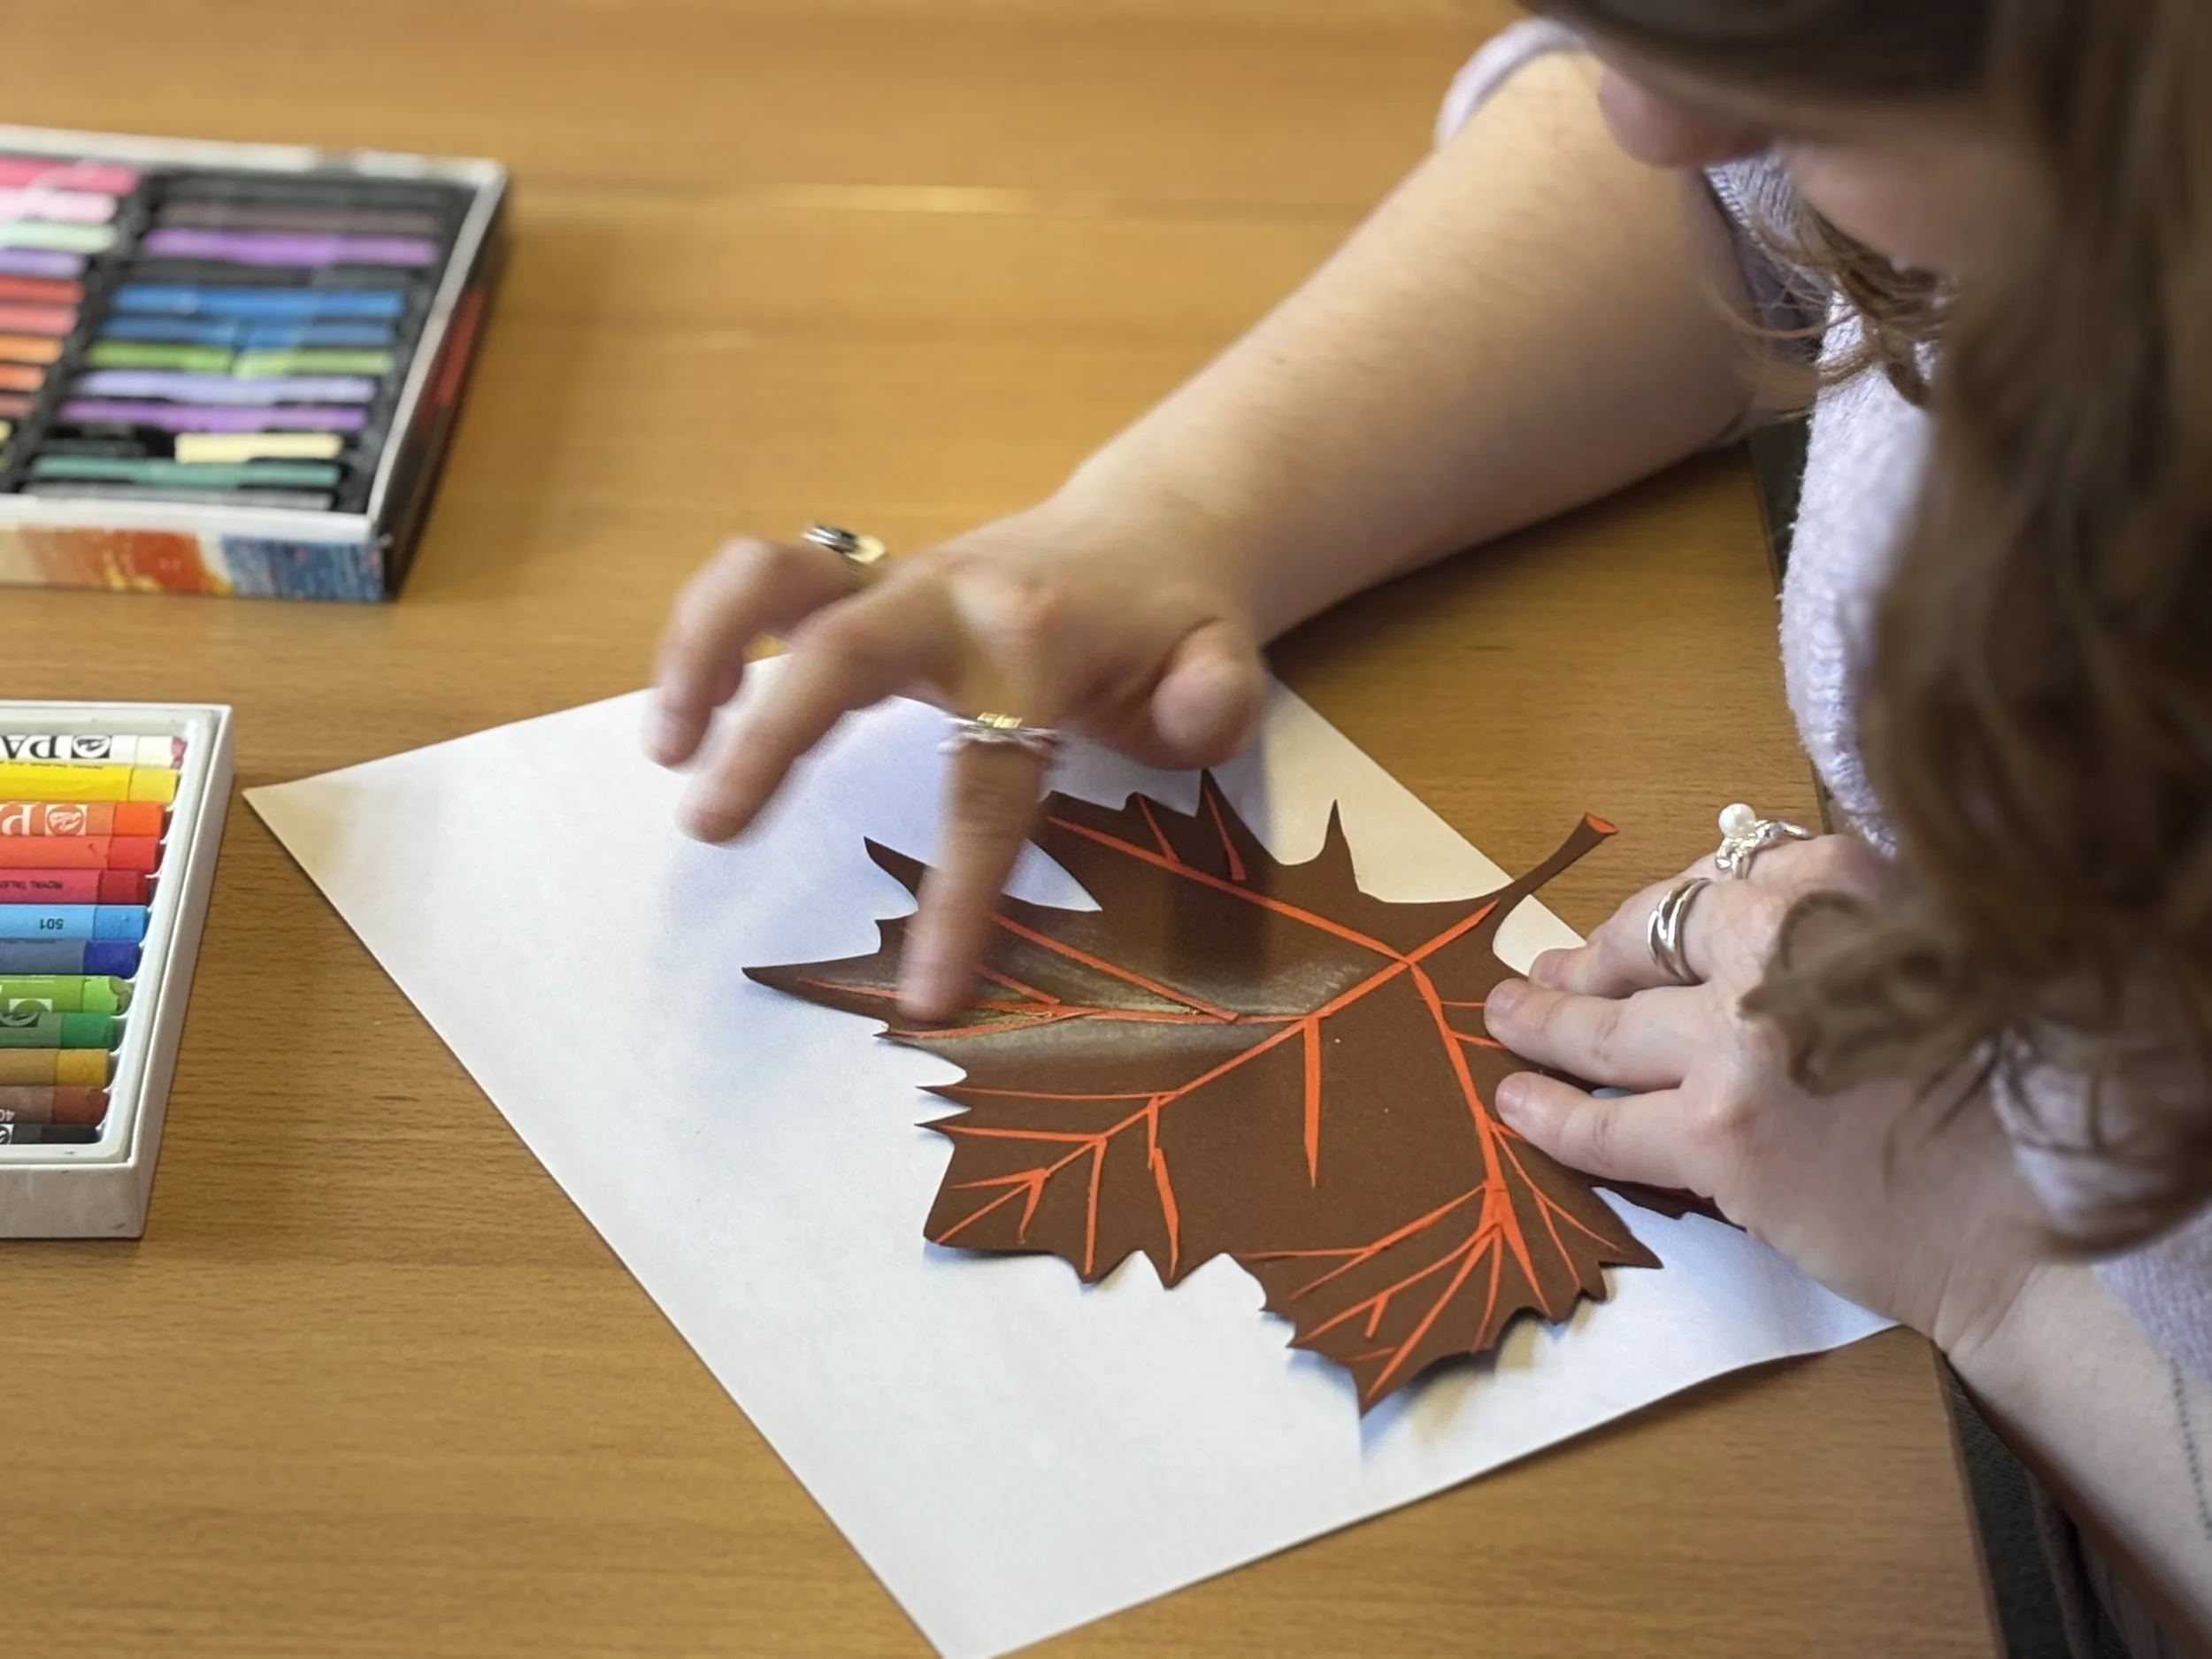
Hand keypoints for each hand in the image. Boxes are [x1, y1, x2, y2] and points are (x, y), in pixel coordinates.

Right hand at [647, 496, 1267, 1020]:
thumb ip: (1214, 700)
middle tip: (712, 830)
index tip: (922, 994)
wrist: (1148, 536)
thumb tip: (1194, 721)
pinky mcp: (859, 581)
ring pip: (775, 576)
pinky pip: (765, 583)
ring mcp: (896, 578)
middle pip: (843, 651)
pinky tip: (688, 718)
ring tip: (665, 751)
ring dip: (701, 650)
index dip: (958, 889)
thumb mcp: (1222, 665)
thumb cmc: (1174, 629)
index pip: (989, 775)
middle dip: (772, 737)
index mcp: (1041, 639)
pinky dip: (708, 635)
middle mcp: (951, 595)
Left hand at [1482, 835, 2042, 1352]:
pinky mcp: (1717, 1132)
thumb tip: (1695, 921)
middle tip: (1548, 971)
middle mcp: (1784, 948)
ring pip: (1608, 1028)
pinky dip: (1548, 1114)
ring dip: (1544, 1023)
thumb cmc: (1976, 1097)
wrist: (2022, 1221)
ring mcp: (1742, 1040)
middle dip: (1589, 959)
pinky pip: (1603, 1120)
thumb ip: (1819, 933)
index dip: (1660, 914)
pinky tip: (1515, 1106)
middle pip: (1648, 943)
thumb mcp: (1915, 962)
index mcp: (1843, 889)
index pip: (1714, 883)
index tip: (1631, 932)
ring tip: (1508, 1021)